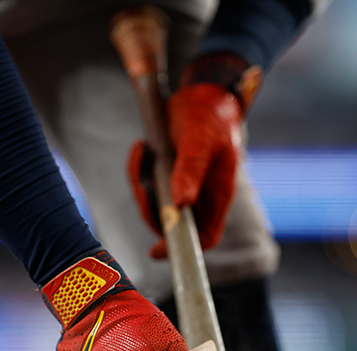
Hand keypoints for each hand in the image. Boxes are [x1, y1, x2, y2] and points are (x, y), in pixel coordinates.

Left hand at [128, 80, 243, 258]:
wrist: (203, 93)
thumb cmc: (211, 115)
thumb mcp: (200, 138)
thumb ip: (191, 169)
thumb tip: (181, 203)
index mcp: (218, 194)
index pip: (206, 236)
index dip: (185, 248)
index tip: (157, 251)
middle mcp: (201, 196)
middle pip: (173, 224)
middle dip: (151, 210)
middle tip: (141, 185)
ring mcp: (183, 186)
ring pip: (155, 204)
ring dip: (140, 183)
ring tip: (142, 152)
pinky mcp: (167, 174)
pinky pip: (147, 184)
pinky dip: (138, 169)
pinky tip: (142, 147)